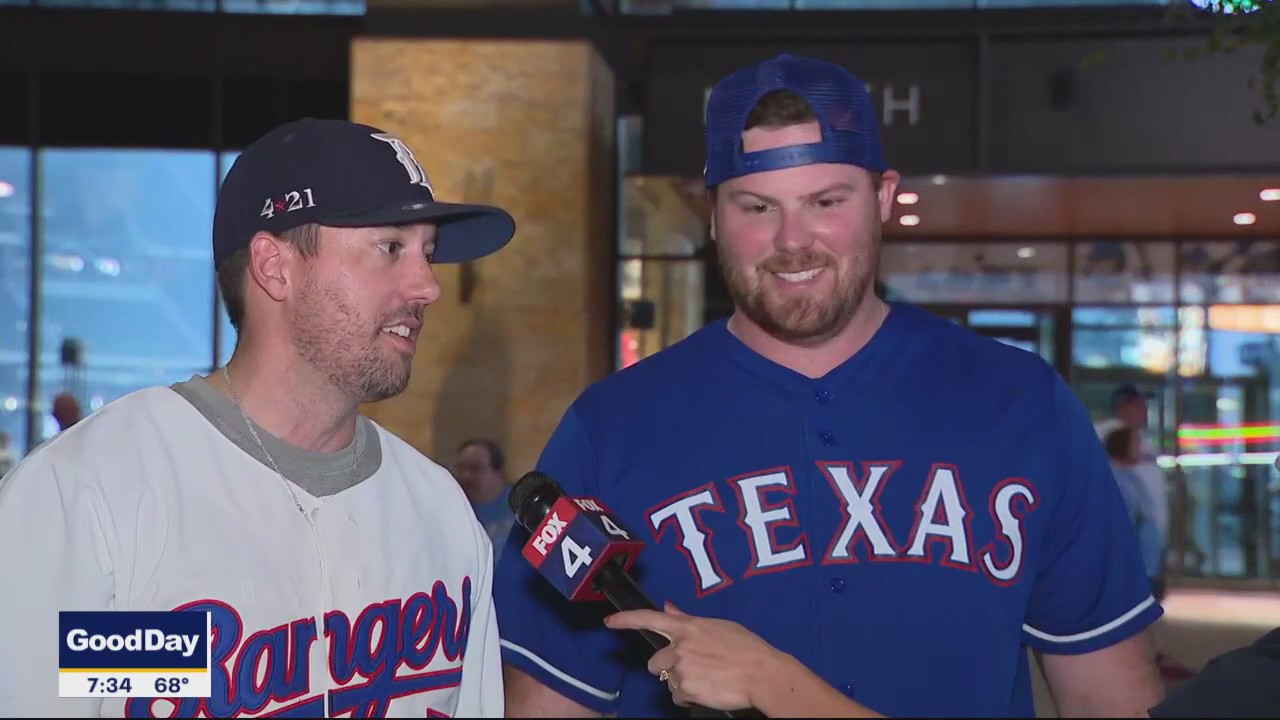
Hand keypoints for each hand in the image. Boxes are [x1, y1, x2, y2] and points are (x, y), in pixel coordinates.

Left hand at [604, 601, 783, 710]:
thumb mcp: (716, 626)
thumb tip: (669, 606)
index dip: (626, 619)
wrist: (762, 673)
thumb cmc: (746, 647)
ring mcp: (681, 669)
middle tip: (692, 669)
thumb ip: (687, 619)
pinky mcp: (686, 690)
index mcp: (687, 627)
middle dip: (667, 669)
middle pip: (655, 663)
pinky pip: (679, 697)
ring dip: (683, 684)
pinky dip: (690, 698)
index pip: (649, 619)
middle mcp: (679, 647)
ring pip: (669, 682)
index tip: (609, 621)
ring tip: (708, 679)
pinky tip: (709, 690)